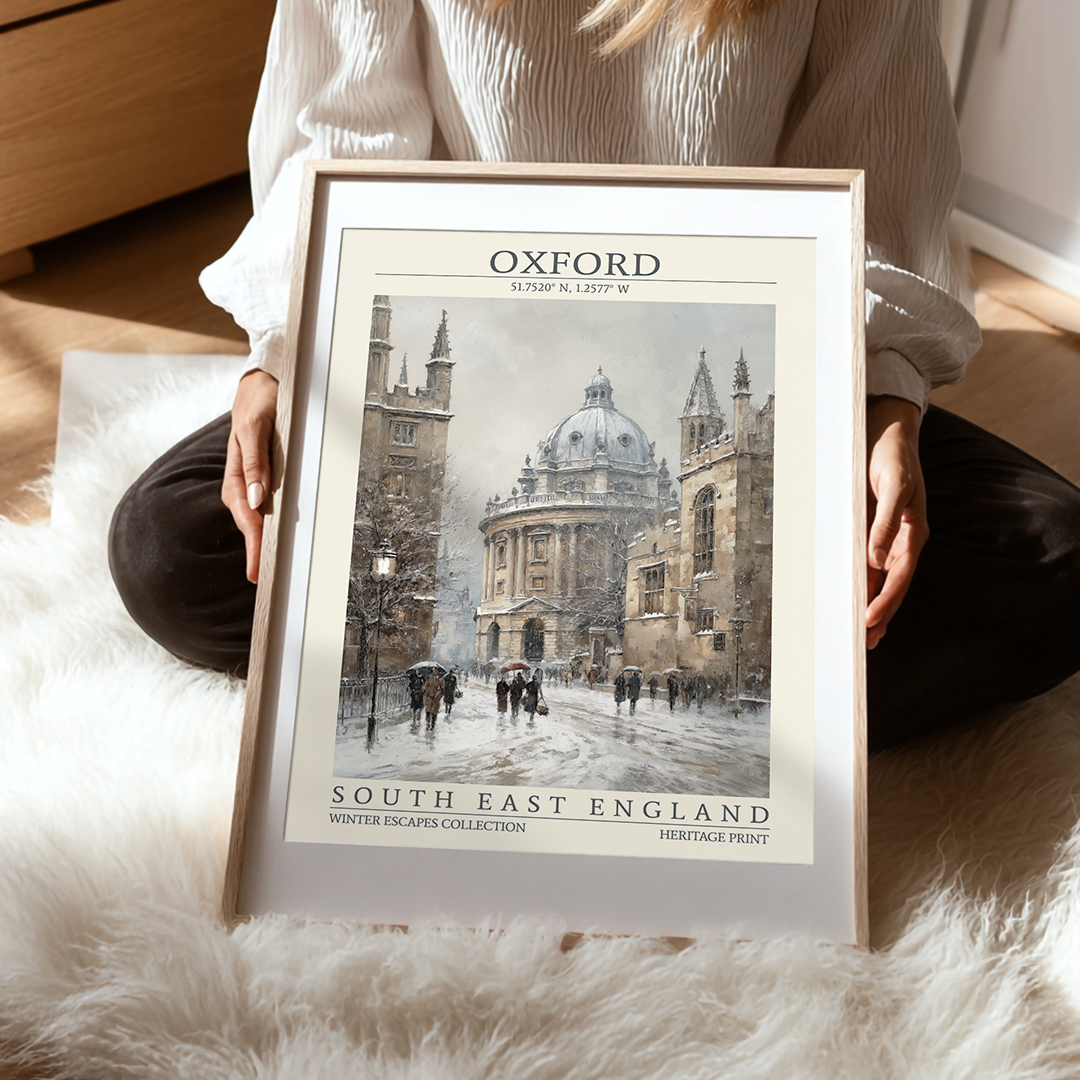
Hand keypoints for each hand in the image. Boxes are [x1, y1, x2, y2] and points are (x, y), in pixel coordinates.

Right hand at [222, 369, 278, 582]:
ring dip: (263, 541)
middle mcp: (245, 481)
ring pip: (258, 517)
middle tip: (265, 581)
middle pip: (250, 523)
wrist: (263, 381)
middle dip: (256, 551)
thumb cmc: (259, 400)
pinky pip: (268, 505)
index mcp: (238, 472)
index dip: (252, 544)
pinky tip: (279, 537)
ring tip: (270, 568)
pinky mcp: (266, 476)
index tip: (256, 570)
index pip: (246, 516)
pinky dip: (271, 524)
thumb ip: (254, 460)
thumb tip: (257, 499)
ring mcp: (255, 480)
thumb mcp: (256, 425)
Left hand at [865, 396, 927, 649]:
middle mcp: (901, 540)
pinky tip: (851, 599)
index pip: (899, 576)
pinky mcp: (871, 530)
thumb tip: (876, 559)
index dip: (886, 600)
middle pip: (891, 586)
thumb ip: (886, 521)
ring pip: (878, 579)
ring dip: (870, 605)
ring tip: (860, 636)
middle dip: (880, 615)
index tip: (869, 622)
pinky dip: (860, 584)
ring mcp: (886, 537)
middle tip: (864, 645)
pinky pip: (865, 564)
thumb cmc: (893, 455)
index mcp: (913, 533)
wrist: (887, 432)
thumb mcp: (893, 484)